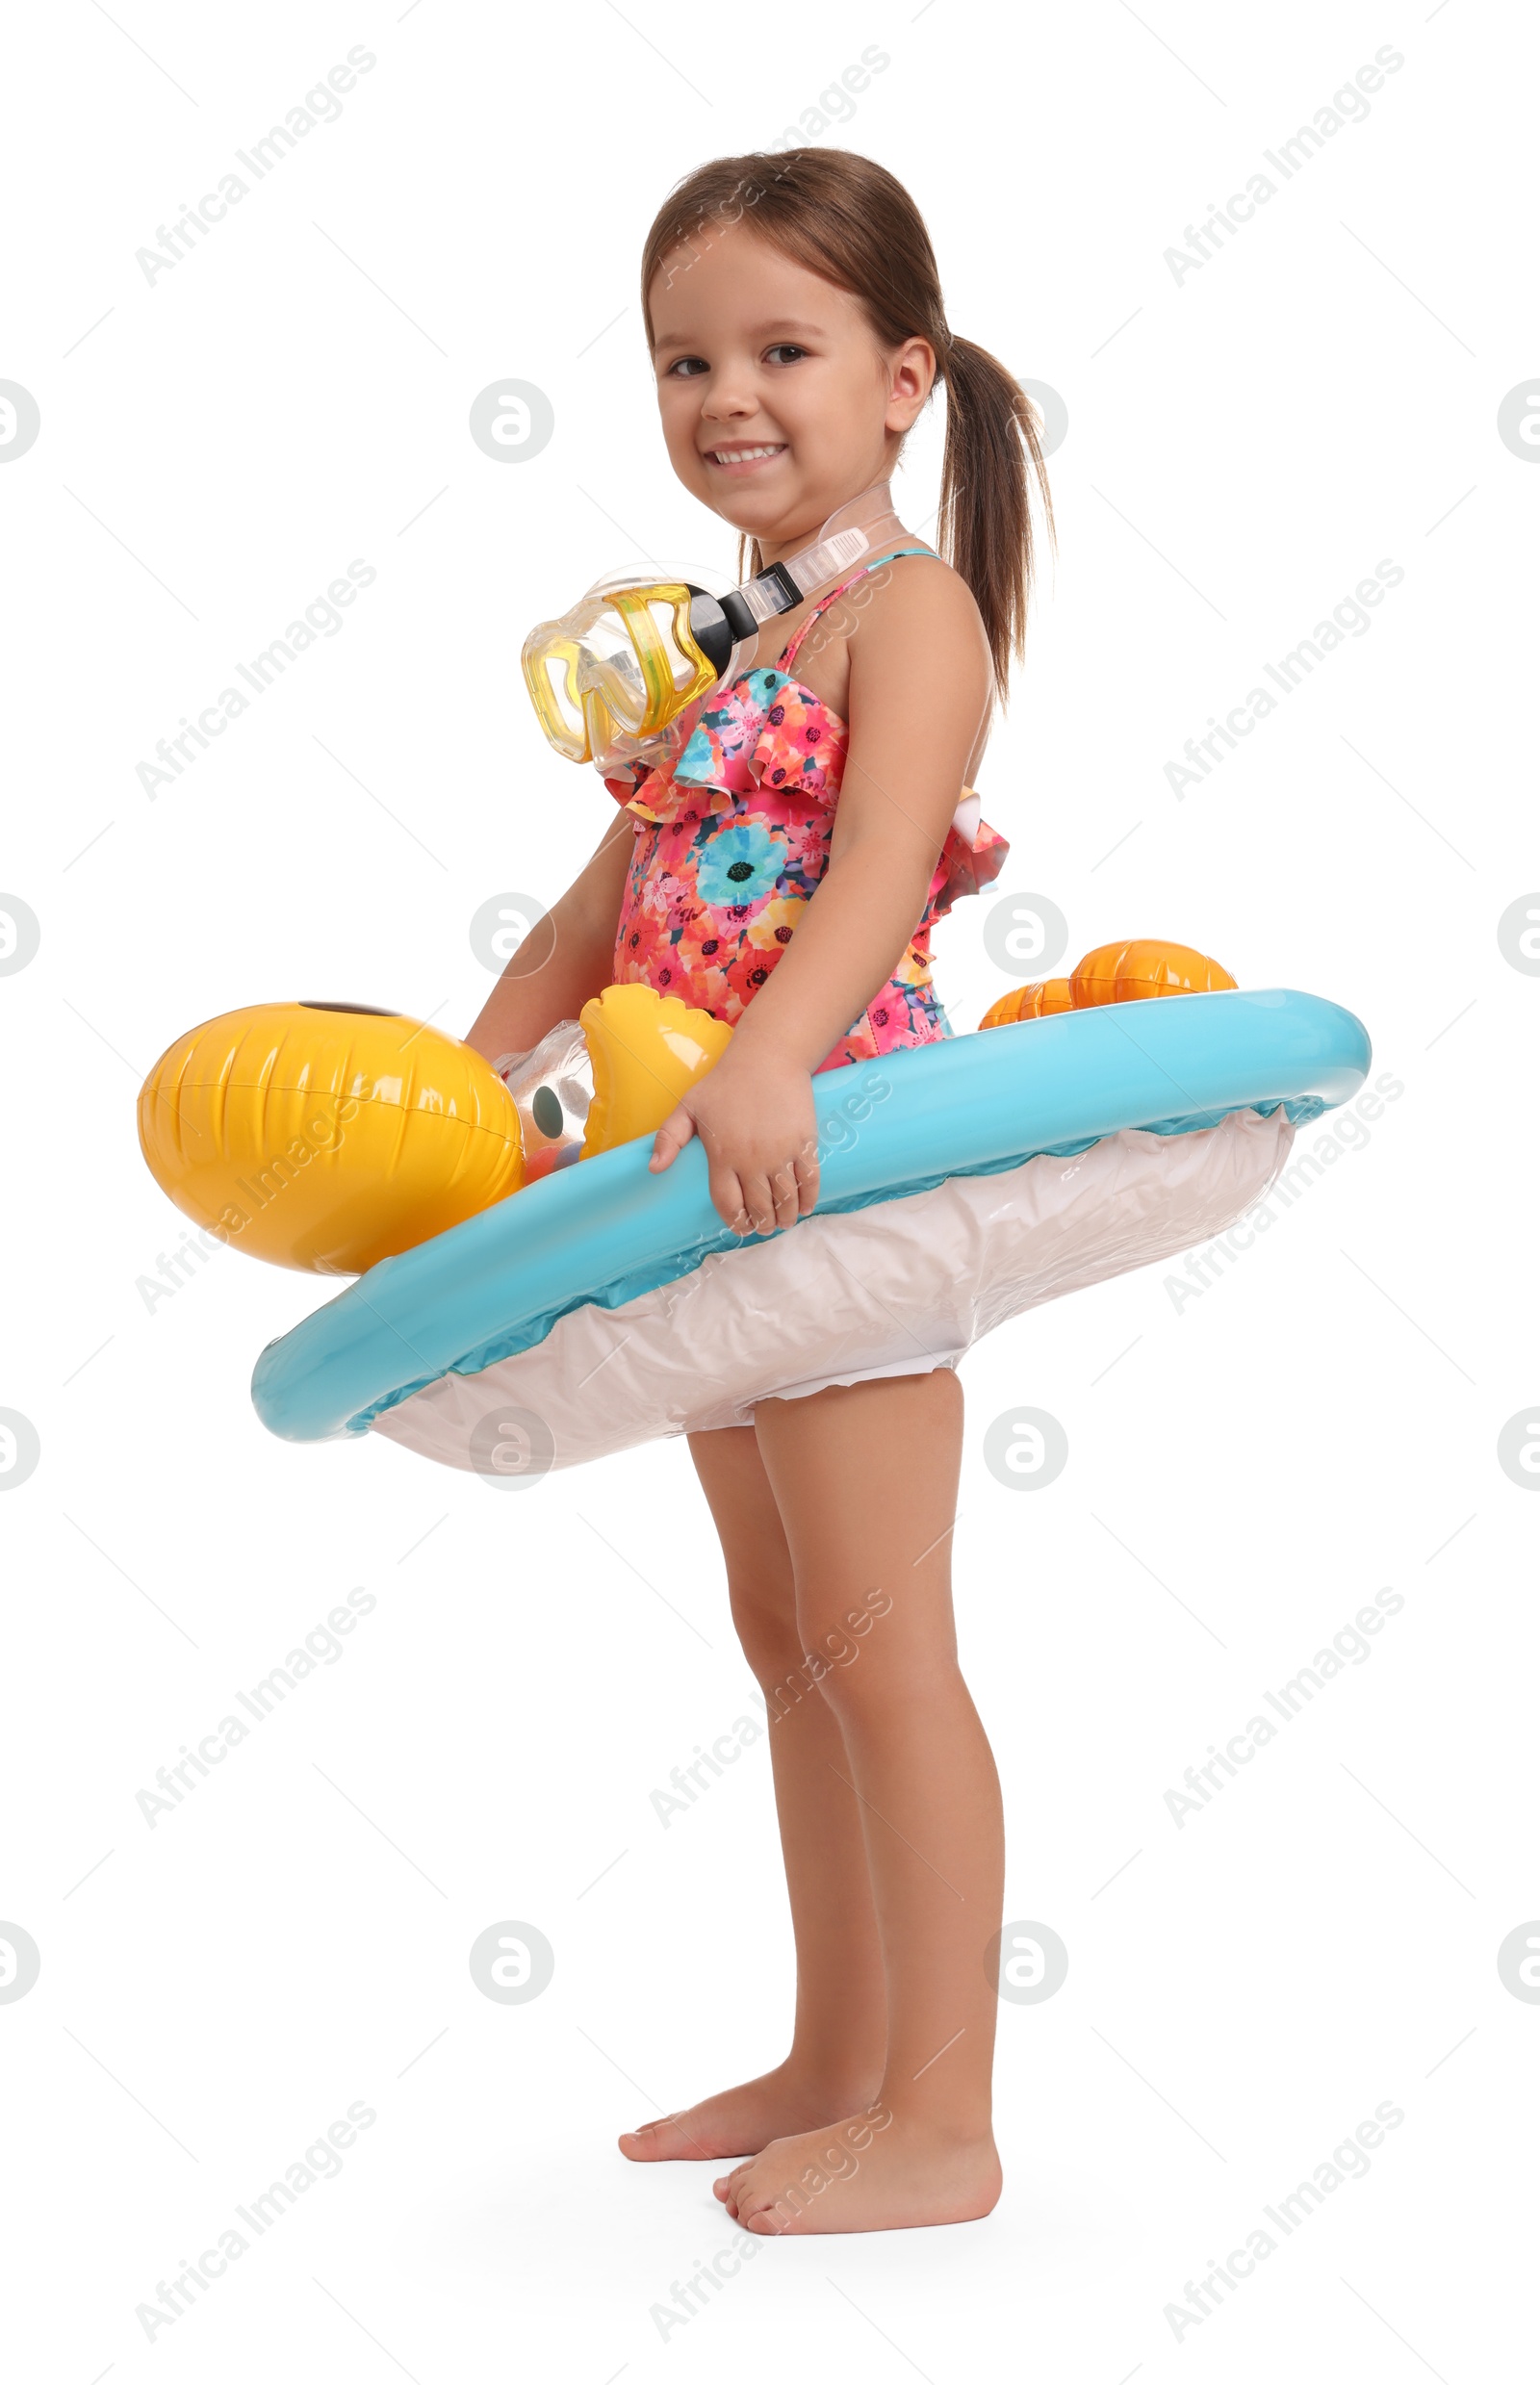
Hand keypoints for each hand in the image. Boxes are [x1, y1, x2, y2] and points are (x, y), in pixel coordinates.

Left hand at [649, 1050, 818, 1234]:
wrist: (767, 1058)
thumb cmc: (724, 1083)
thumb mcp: (689, 1107)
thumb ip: (669, 1138)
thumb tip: (654, 1169)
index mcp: (723, 1155)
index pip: (728, 1203)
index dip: (735, 1222)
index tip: (740, 1228)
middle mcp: (752, 1159)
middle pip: (759, 1208)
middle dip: (762, 1224)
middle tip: (763, 1227)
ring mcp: (781, 1152)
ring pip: (785, 1199)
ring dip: (785, 1217)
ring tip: (783, 1222)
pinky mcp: (804, 1142)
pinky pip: (810, 1180)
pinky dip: (808, 1199)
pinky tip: (804, 1207)